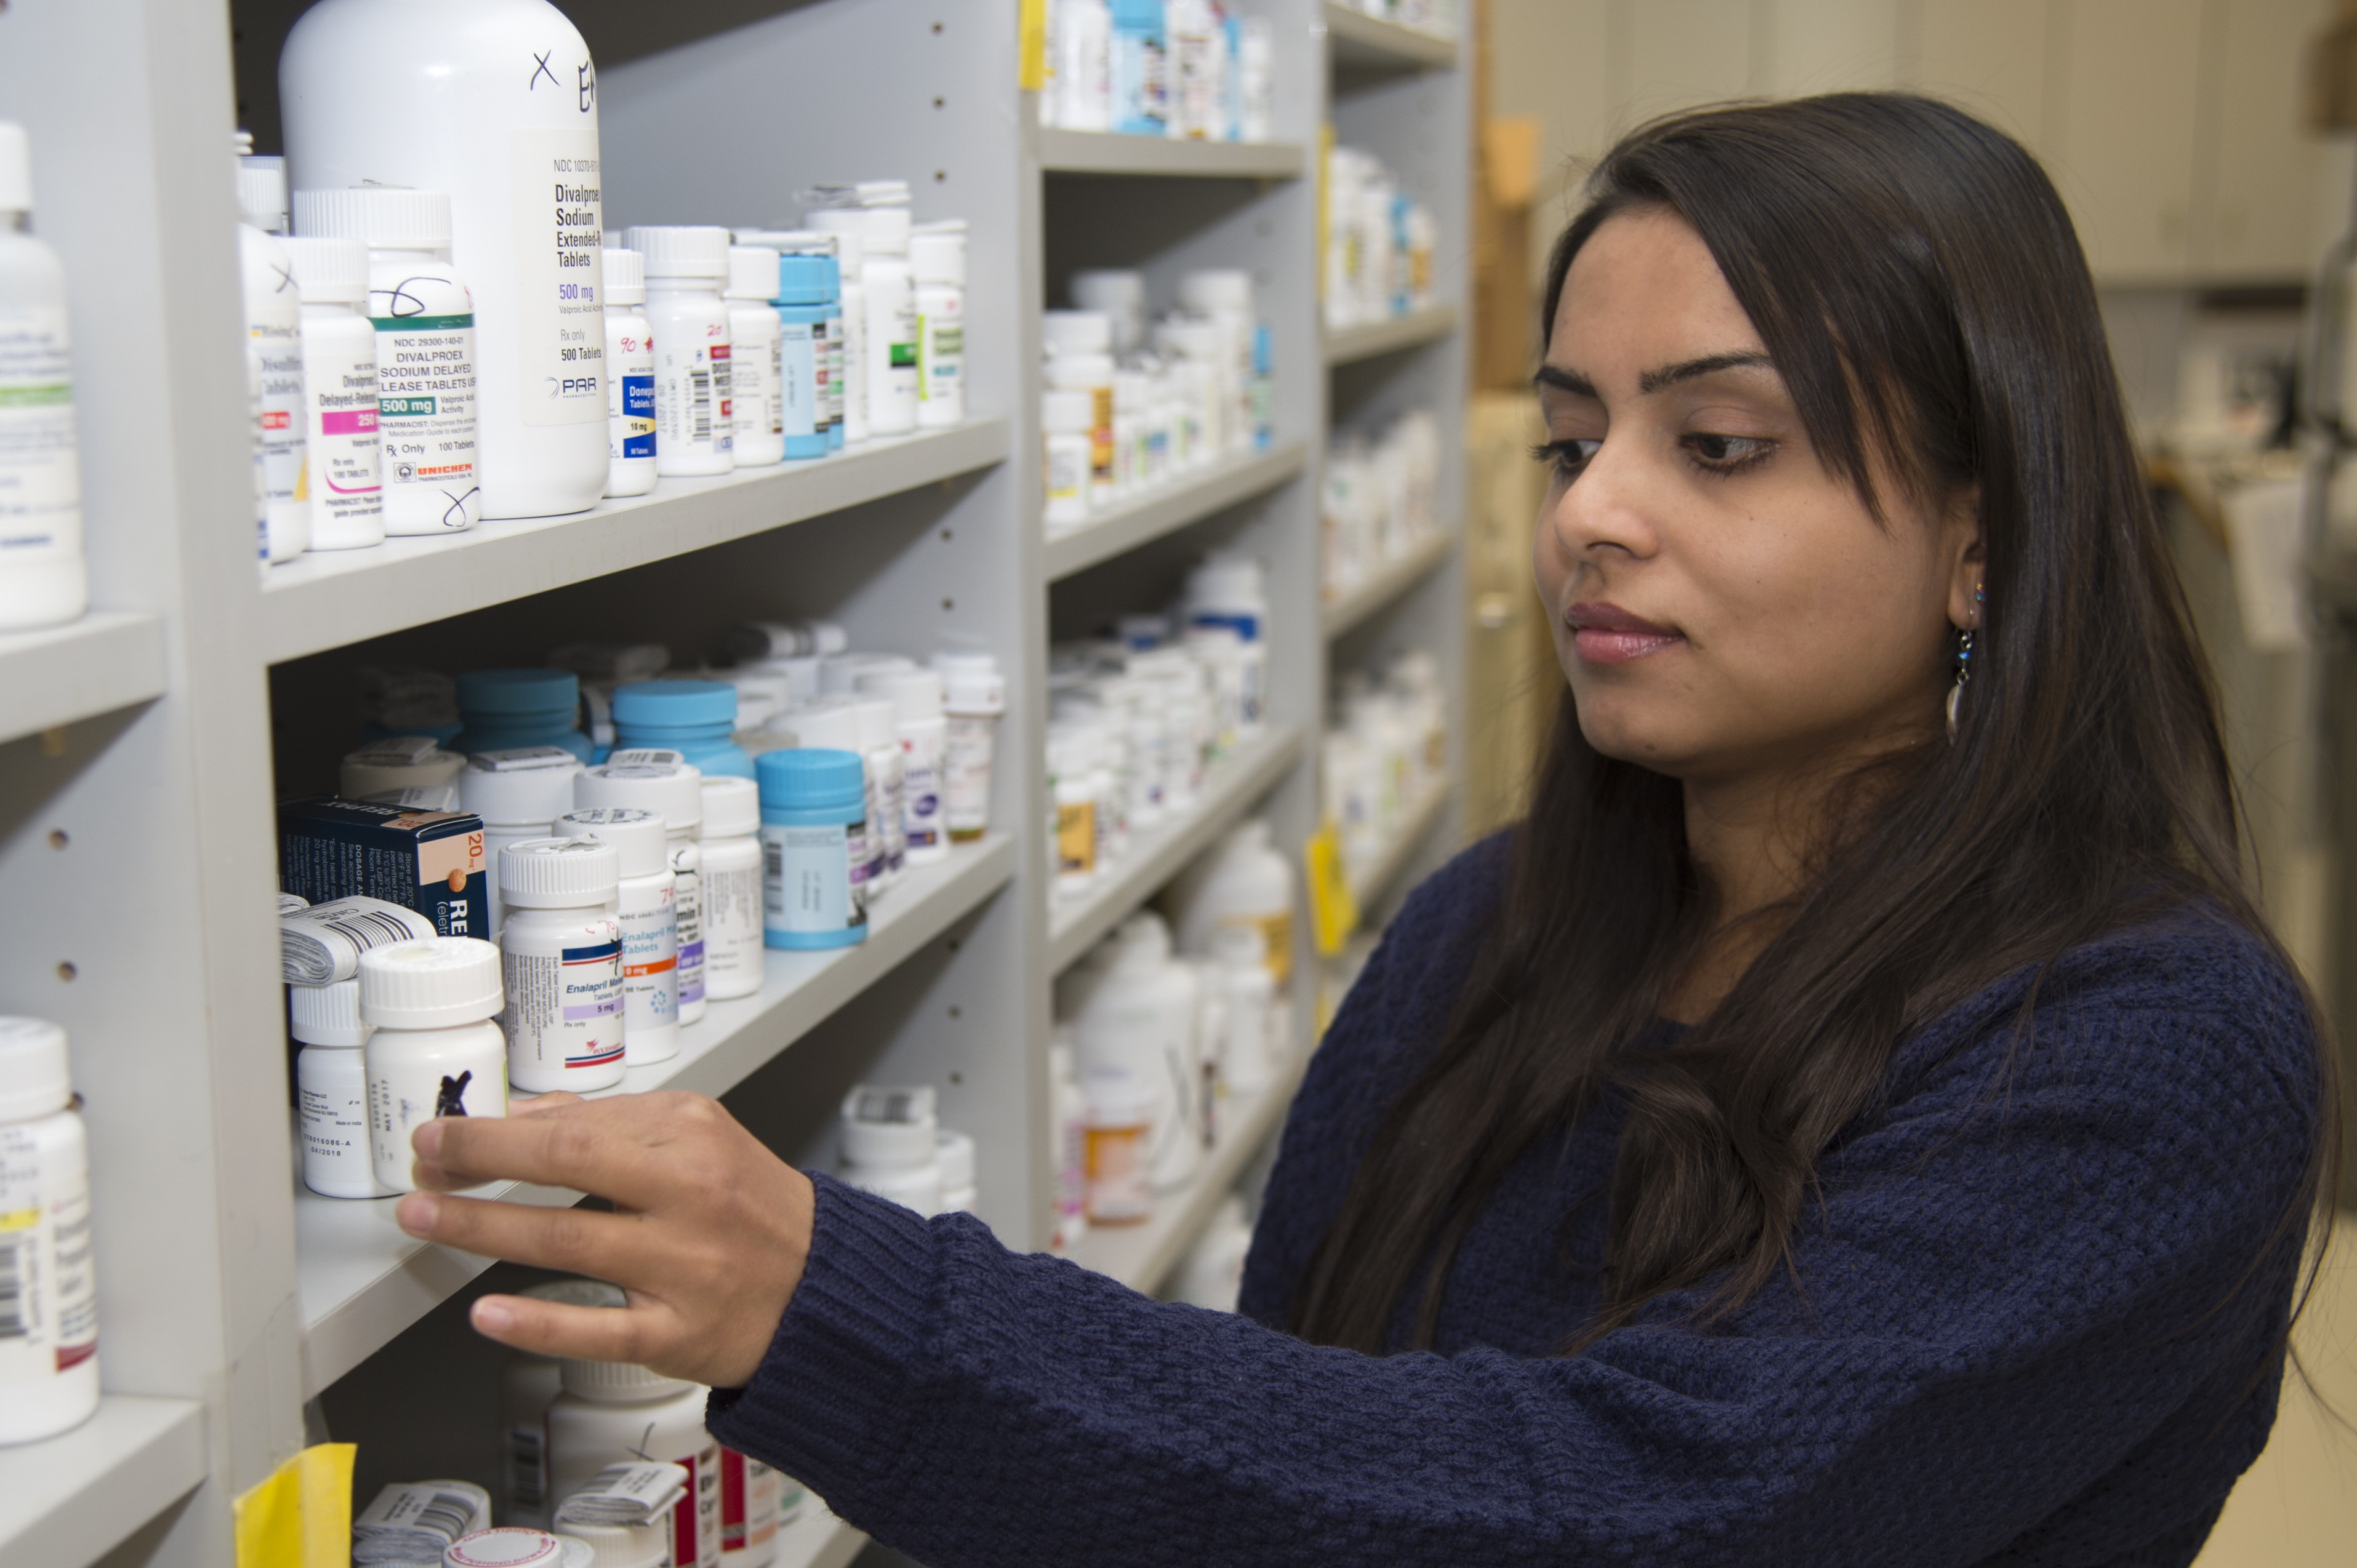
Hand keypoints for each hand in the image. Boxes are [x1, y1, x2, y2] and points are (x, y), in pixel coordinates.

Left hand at [393, 1090, 812, 1388]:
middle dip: (480, 1158)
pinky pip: (597, 1330)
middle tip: (424, 1162)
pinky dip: (537, 1323)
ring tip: (426, 1220)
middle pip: (567, 1162)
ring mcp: (683, 1266)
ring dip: (482, 1229)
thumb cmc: (754, 1209)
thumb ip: (615, 1124)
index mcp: (691, 1135)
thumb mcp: (701, 1138)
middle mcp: (688, 1195)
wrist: (825, 1286)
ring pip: (567, 1243)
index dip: (496, 1131)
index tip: (445, 1133)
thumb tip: (524, 1119)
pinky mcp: (678, 1333)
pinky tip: (488, 1314)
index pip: (575, 1123)